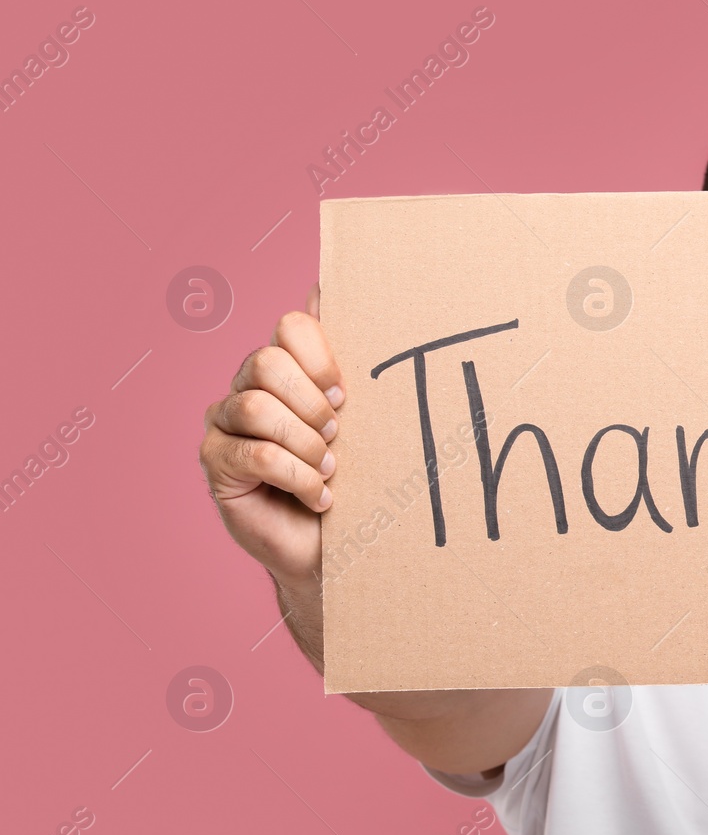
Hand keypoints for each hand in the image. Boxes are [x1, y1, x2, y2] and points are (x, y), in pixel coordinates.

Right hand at [199, 286, 342, 586]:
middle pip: (266, 362)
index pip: (291, 328)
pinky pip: (256, 454)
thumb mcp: (366, 418)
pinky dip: (297, 477)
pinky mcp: (216, 463)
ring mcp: (225, 423)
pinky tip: (319, 496)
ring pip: (256, 406)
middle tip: (338, 436)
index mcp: (287, 366)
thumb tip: (332, 288)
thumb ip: (350, 359)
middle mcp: (248, 385)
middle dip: (312, 404)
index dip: (322, 359)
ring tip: (329, 470)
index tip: (346, 397)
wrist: (337, 546)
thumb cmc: (356, 479)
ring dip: (306, 444)